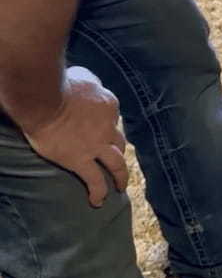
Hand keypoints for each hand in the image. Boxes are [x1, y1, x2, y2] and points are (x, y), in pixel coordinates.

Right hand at [24, 66, 127, 206]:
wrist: (46, 101)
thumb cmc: (61, 84)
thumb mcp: (83, 75)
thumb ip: (91, 82)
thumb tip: (90, 87)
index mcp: (109, 104)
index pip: (113, 117)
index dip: (107, 123)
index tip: (99, 128)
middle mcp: (108, 126)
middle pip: (119, 141)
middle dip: (118, 150)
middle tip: (115, 158)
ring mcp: (96, 146)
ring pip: (117, 164)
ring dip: (120, 176)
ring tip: (119, 186)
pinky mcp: (81, 161)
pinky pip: (95, 180)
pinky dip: (98, 192)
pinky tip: (97, 201)